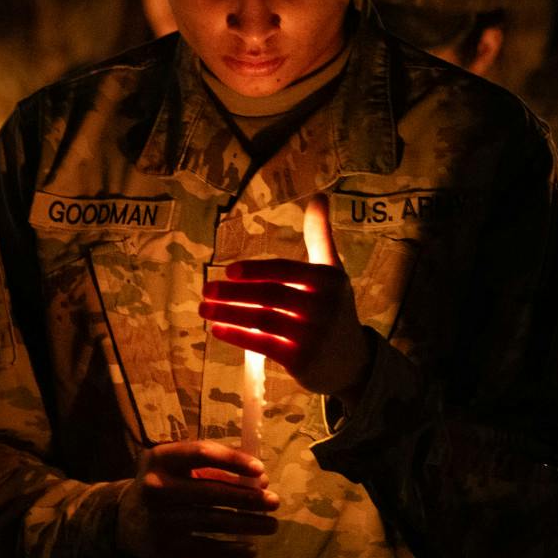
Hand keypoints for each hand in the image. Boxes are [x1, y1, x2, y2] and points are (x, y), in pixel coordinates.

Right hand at [116, 440, 280, 557]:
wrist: (127, 522)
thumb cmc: (165, 486)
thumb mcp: (179, 469)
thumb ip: (215, 470)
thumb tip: (260, 481)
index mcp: (161, 458)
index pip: (201, 453)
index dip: (233, 460)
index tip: (260, 470)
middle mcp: (156, 486)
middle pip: (211, 491)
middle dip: (247, 498)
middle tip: (274, 502)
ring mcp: (160, 518)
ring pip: (213, 521)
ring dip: (248, 524)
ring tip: (271, 525)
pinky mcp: (165, 546)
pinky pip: (206, 548)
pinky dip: (231, 549)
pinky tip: (250, 548)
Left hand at [199, 199, 369, 394]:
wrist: (353, 361)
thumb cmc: (335, 309)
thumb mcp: (333, 271)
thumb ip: (321, 236)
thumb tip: (318, 196)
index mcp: (329, 280)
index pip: (285, 271)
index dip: (256, 271)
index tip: (228, 270)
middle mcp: (324, 306)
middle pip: (269, 295)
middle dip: (233, 292)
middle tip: (206, 289)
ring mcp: (313, 335)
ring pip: (262, 320)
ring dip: (228, 313)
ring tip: (203, 309)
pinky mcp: (301, 360)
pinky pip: (262, 344)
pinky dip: (237, 336)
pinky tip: (217, 329)